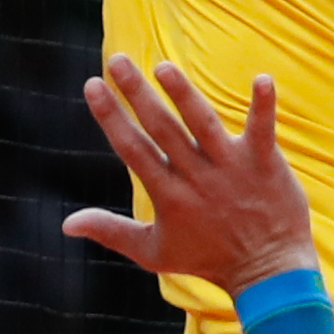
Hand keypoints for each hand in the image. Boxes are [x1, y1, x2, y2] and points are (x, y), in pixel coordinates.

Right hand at [63, 57, 318, 292]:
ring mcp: (231, 168)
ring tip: (163, 68)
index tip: (93, 84)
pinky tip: (261, 78)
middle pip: (162, 128)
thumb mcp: (152, 252)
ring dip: (184, 94)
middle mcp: (197, 177)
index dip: (110, 115)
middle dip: (137, 93)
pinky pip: (262, 130)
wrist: (267, 273)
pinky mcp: (264, 163)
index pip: (132, 148)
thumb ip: (110, 231)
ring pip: (203, 124)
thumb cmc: (207, 260)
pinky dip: (263, 106)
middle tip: (117, 59)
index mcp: (168, 195)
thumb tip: (66, 224)